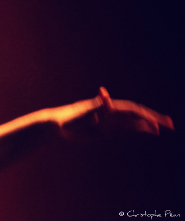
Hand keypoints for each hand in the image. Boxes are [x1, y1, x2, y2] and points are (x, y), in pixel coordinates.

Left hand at [51, 87, 173, 140]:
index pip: (131, 111)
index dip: (146, 116)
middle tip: (171, 124)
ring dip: (148, 124)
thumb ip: (96, 106)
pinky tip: (149, 131)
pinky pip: (125, 127)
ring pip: (132, 120)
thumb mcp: (81, 114)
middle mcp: (109, 112)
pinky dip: (138, 128)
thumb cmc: (67, 119)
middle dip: (153, 118)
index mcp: (105, 108)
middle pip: (135, 113)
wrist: (55, 124)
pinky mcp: (104, 127)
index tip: (159, 123)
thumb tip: (105, 93)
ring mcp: (108, 119)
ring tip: (164, 128)